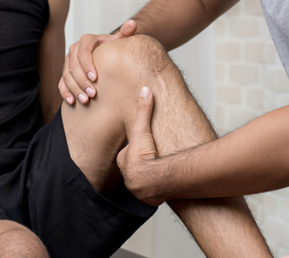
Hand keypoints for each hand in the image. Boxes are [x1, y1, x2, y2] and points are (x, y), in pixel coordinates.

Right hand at [59, 20, 136, 104]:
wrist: (105, 56)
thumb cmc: (112, 49)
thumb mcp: (118, 41)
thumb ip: (126, 33)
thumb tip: (132, 23)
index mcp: (86, 40)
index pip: (83, 52)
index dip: (87, 65)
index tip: (96, 78)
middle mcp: (74, 49)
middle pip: (73, 66)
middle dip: (82, 81)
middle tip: (93, 94)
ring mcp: (68, 62)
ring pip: (67, 76)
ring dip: (75, 89)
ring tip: (85, 100)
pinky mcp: (65, 73)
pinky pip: (62, 83)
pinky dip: (65, 93)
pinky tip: (72, 102)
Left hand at [117, 87, 164, 206]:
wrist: (150, 181)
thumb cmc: (145, 156)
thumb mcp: (143, 129)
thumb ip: (144, 110)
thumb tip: (145, 90)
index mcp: (124, 161)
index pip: (129, 152)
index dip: (137, 148)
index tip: (144, 146)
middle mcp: (128, 176)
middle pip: (135, 168)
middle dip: (142, 165)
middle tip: (152, 160)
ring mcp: (137, 188)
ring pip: (142, 181)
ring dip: (150, 178)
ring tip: (159, 174)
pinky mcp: (147, 198)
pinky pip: (151, 194)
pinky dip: (157, 190)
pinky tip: (164, 187)